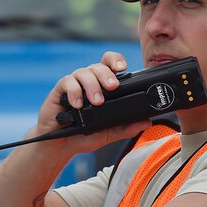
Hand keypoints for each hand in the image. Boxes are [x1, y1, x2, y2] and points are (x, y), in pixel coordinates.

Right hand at [33, 51, 150, 155]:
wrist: (60, 146)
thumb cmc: (82, 135)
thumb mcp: (108, 133)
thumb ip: (125, 127)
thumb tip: (146, 123)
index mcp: (101, 86)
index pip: (109, 64)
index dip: (116, 61)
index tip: (123, 68)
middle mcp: (88, 81)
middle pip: (98, 66)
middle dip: (107, 75)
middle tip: (113, 87)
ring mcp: (73, 84)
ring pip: (84, 72)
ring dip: (92, 86)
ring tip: (97, 102)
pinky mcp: (59, 91)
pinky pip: (67, 82)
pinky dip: (74, 92)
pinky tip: (78, 104)